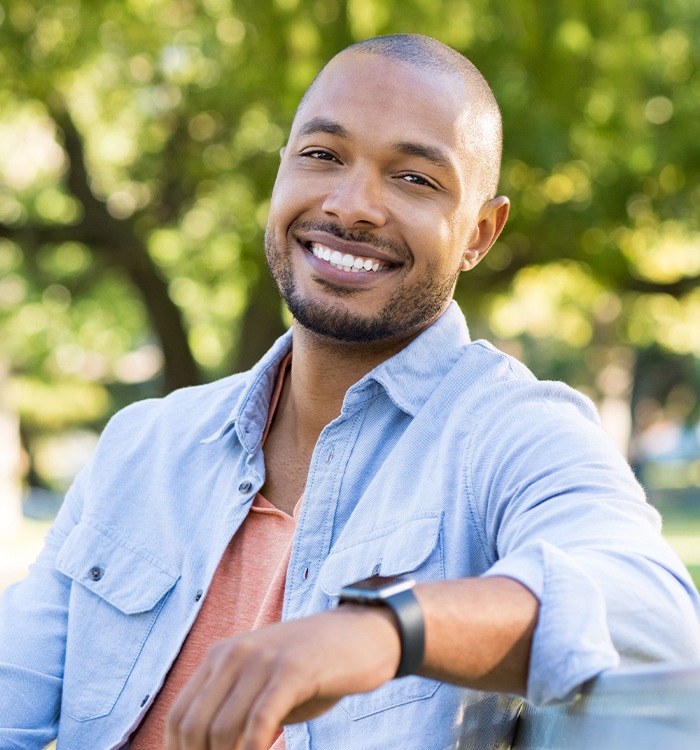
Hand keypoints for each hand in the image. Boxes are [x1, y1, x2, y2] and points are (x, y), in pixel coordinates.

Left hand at [164, 606, 399, 749]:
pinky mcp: (292, 670)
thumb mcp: (267, 683)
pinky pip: (259, 723)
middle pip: (194, 725)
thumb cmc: (315, 668)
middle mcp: (234, 653)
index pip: (179, 715)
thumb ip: (237, 709)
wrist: (364, 633)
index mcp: (222, 655)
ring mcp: (263, 659)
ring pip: (222, 728)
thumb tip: (212, 748)